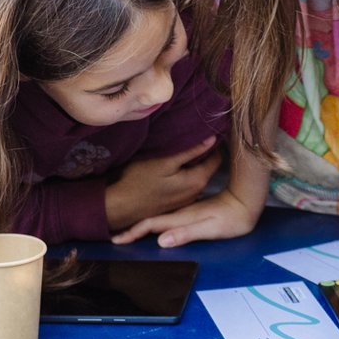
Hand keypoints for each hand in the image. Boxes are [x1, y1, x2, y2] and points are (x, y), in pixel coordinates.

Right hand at [104, 139, 221, 231]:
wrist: (121, 207)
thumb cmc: (140, 181)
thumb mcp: (165, 162)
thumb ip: (190, 151)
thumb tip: (212, 139)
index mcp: (197, 181)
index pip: (217, 158)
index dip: (213, 144)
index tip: (205, 131)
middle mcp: (197, 193)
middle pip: (207, 168)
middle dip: (203, 154)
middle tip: (191, 137)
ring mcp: (186, 201)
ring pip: (196, 177)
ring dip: (192, 165)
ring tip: (180, 151)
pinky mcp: (176, 204)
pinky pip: (186, 186)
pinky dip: (184, 175)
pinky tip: (172, 170)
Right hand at [114, 187, 260, 247]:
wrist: (245, 203)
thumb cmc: (232, 219)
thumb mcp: (210, 228)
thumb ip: (186, 233)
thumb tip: (161, 241)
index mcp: (181, 217)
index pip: (151, 225)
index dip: (133, 232)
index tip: (116, 239)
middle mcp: (179, 213)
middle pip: (150, 220)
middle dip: (131, 228)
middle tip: (114, 236)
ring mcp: (184, 212)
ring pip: (157, 218)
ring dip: (141, 225)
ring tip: (127, 231)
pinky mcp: (190, 212)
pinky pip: (166, 217)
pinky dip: (155, 222)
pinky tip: (154, 226)